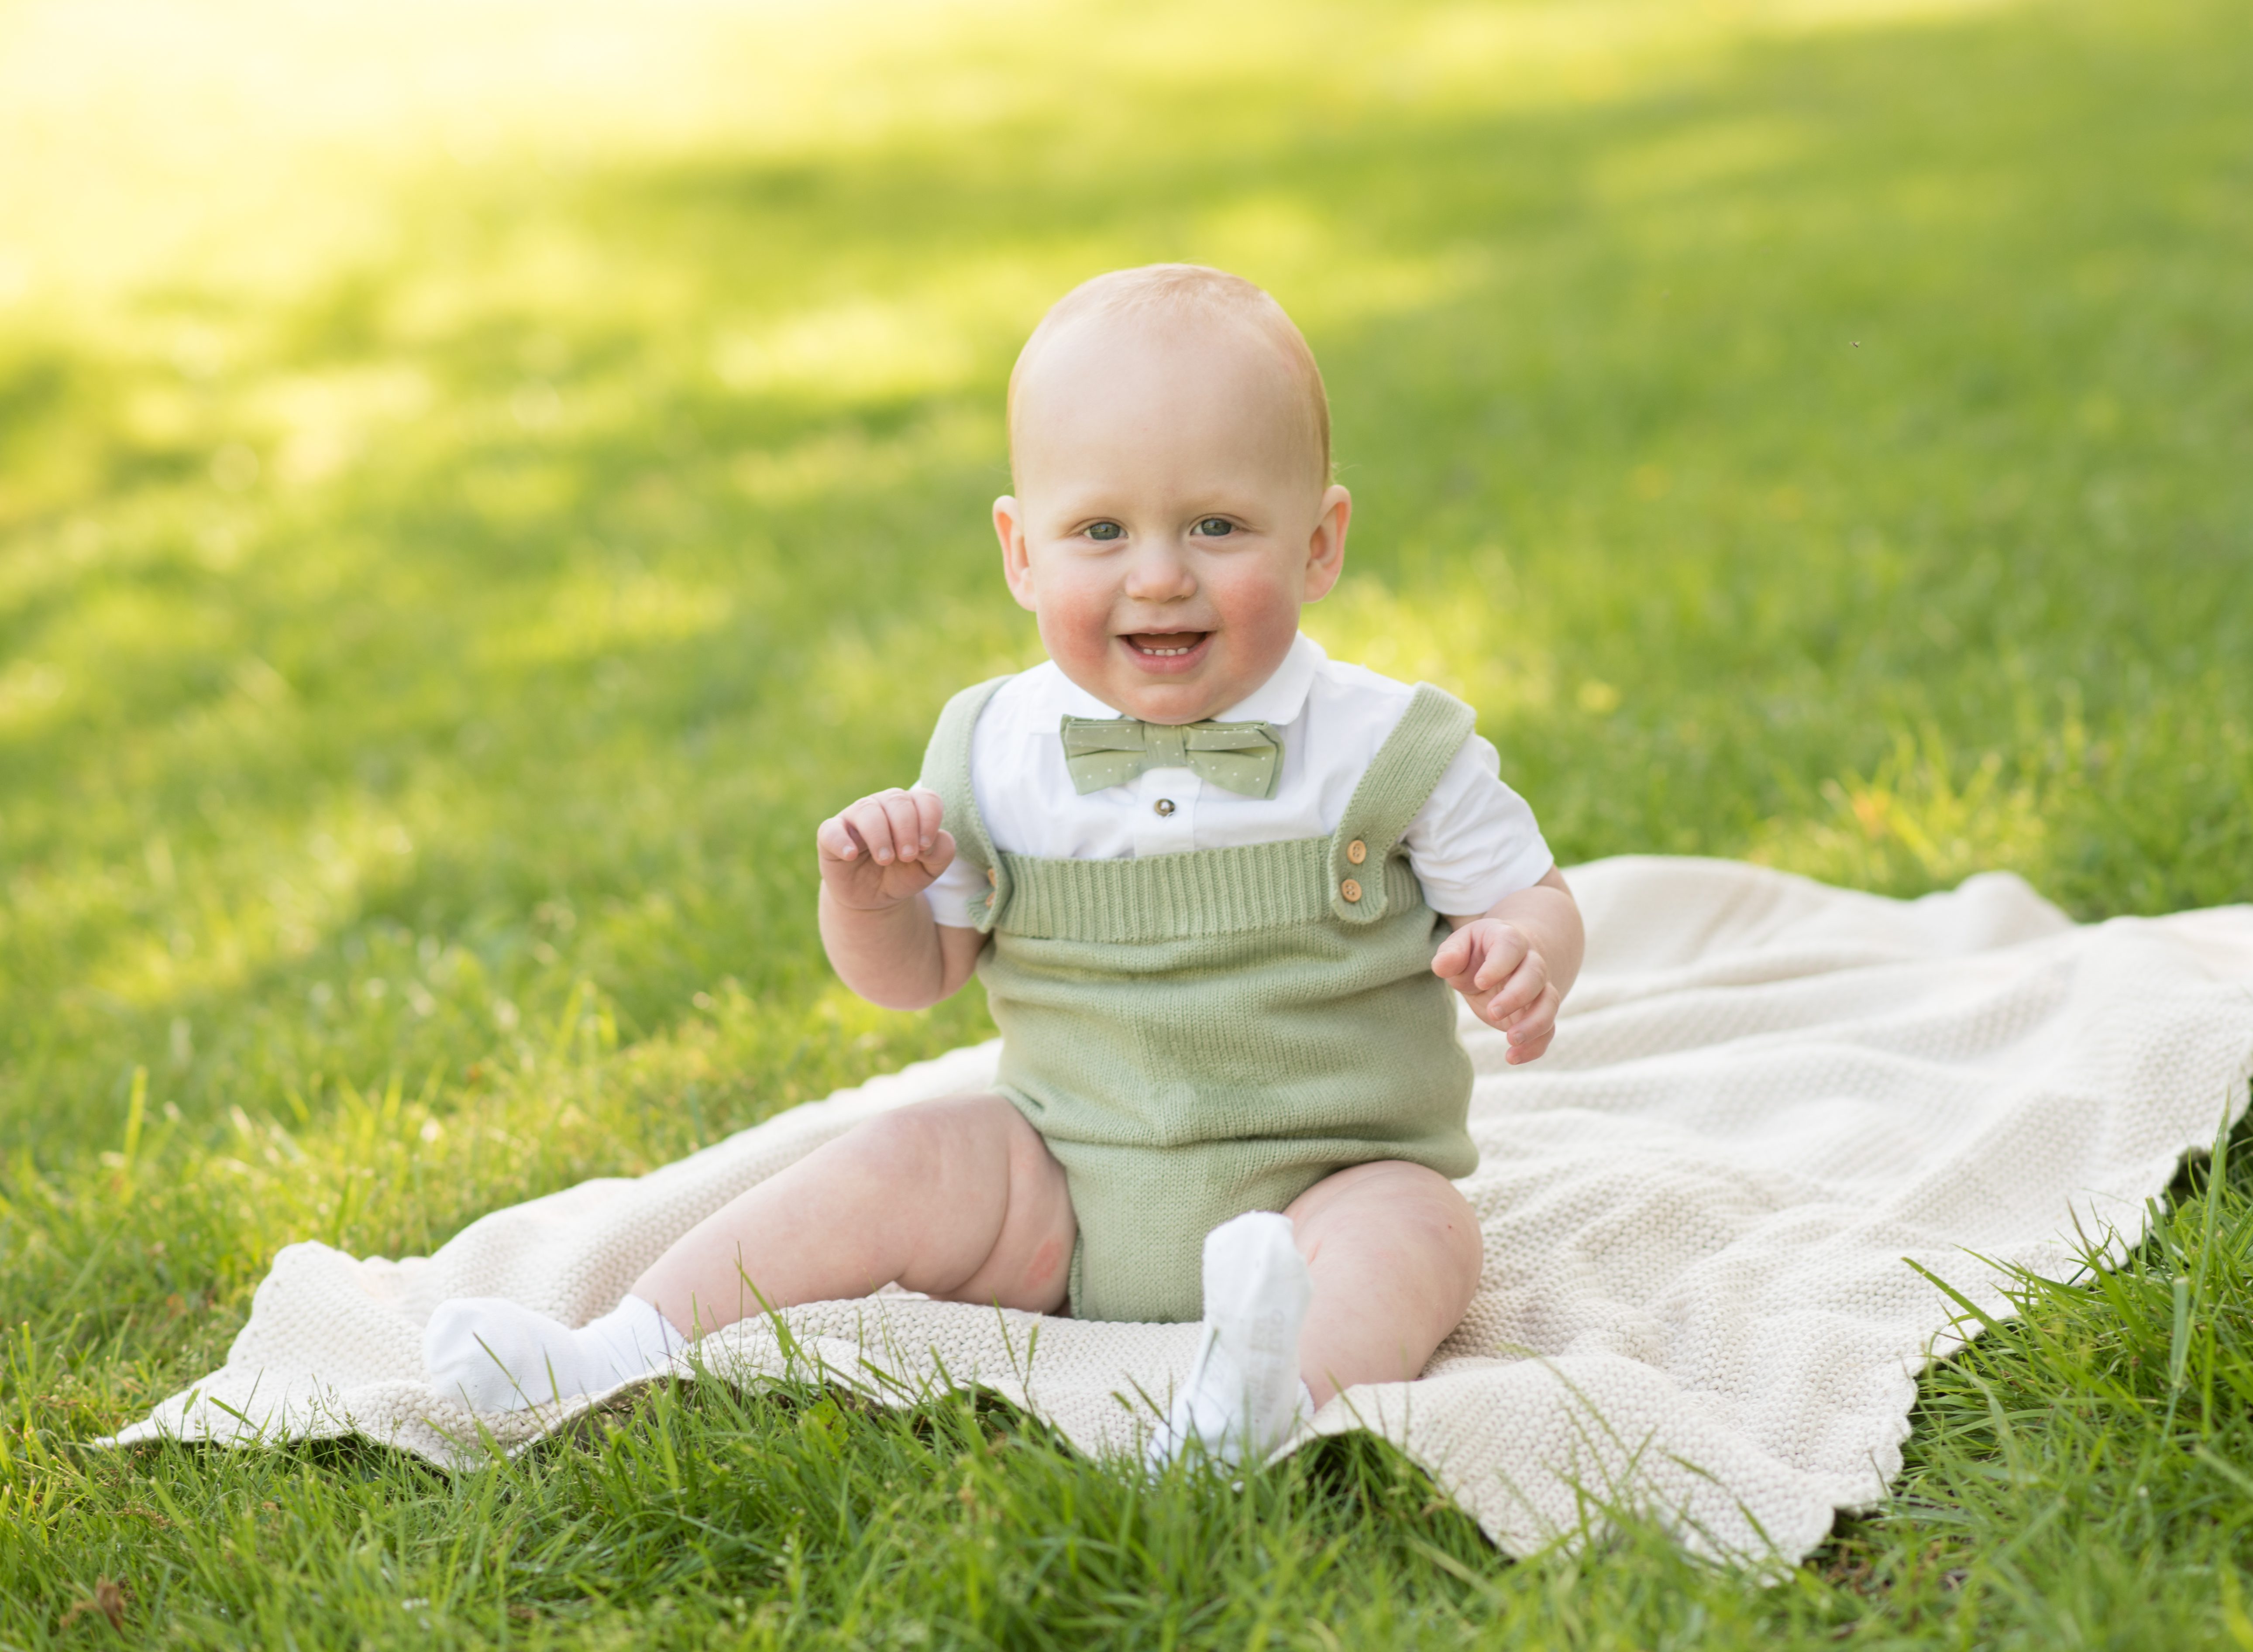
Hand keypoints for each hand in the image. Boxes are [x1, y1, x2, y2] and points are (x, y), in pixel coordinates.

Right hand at [816, 787, 957, 911]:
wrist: (874, 898)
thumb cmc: (903, 874)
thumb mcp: (930, 869)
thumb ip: (942, 852)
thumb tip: (928, 843)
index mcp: (911, 808)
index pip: (926, 799)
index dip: (929, 819)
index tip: (926, 846)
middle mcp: (883, 805)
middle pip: (898, 800)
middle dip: (906, 829)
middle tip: (907, 856)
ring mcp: (855, 817)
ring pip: (867, 810)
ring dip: (880, 835)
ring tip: (885, 860)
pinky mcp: (831, 834)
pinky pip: (831, 830)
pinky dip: (842, 841)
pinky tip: (851, 855)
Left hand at [1432, 918, 1558, 1064]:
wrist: (1503, 962)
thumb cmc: (1475, 954)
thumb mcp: (1459, 947)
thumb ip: (1450, 954)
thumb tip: (1440, 966)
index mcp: (1508, 940)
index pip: (1511, 946)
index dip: (1499, 964)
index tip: (1480, 982)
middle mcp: (1530, 962)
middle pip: (1536, 975)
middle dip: (1517, 995)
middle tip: (1493, 1012)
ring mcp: (1539, 989)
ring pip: (1549, 1003)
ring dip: (1534, 1024)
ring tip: (1511, 1040)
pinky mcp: (1538, 1013)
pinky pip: (1548, 1029)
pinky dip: (1535, 1046)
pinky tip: (1513, 1058)